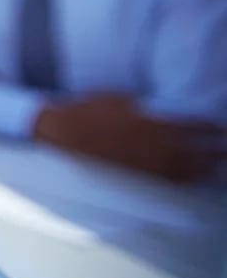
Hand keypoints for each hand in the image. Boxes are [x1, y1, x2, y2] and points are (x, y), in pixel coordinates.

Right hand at [33, 94, 226, 182]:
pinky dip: (189, 179)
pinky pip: (170, 179)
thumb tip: (170, 110)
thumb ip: (150, 106)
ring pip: (189, 168)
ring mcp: (147, 162)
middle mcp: (154, 144)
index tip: (222, 126)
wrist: (65, 131)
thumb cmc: (91, 109)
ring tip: (222, 165)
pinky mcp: (138, 174)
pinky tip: (199, 178)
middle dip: (219, 149)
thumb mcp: (123, 98)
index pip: (194, 125)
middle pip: (198, 149)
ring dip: (210, 167)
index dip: (212, 127)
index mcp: (152, 122)